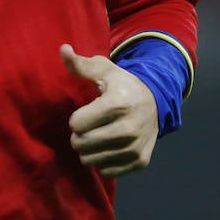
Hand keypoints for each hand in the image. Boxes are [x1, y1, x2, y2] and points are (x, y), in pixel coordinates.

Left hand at [60, 43, 157, 177]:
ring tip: (96, 136)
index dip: (76, 118)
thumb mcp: (104, 70)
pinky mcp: (140, 162)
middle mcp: (128, 128)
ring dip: (88, 150)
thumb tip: (63, 49)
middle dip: (79, 135)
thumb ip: (80, 64)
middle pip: (82, 143)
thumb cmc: (123, 85)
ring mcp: (135, 147)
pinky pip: (106, 170)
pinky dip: (102, 161)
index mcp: (117, 104)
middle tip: (87, 127)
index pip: (77, 124)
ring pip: (91, 160)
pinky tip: (108, 147)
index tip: (85, 112)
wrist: (156, 102)